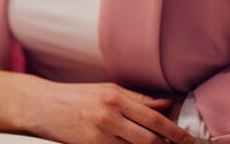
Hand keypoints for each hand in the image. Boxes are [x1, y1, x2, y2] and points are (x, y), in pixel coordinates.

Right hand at [21, 80, 194, 143]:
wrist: (42, 105)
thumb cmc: (76, 96)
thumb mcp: (108, 90)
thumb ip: (138, 99)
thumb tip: (166, 104)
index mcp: (115, 96)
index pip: (153, 117)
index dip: (173, 131)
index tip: (187, 139)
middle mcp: (109, 115)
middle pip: (148, 138)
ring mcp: (99, 134)